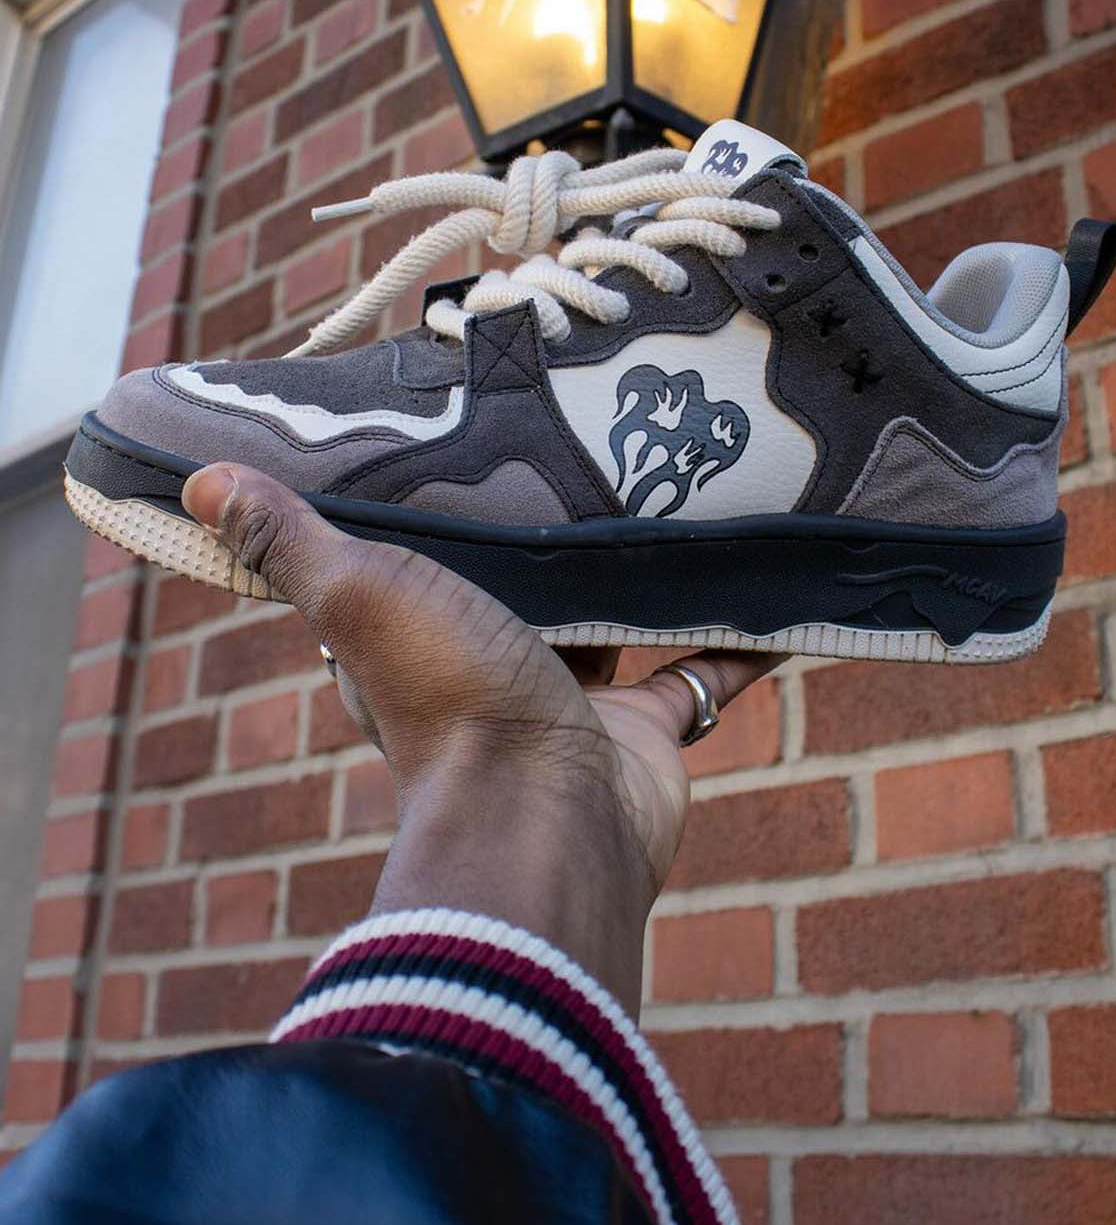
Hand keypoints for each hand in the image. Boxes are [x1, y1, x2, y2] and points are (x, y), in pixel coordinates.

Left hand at [182, 463, 782, 1009]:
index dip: (442, 515)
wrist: (551, 819)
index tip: (478, 444)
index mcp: (422, 637)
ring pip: (616, 623)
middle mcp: (493, 667)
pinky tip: (773, 585)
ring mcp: (575, 701)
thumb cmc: (449, 704)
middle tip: (601, 447)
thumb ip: (291, 544)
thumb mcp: (365, 596)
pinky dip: (736, 638)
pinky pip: (699, 670)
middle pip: (529, 590)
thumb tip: (194, 482)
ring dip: (642, 577)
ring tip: (683, 489)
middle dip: (557, 536)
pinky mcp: (645, 728)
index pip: (423, 567)